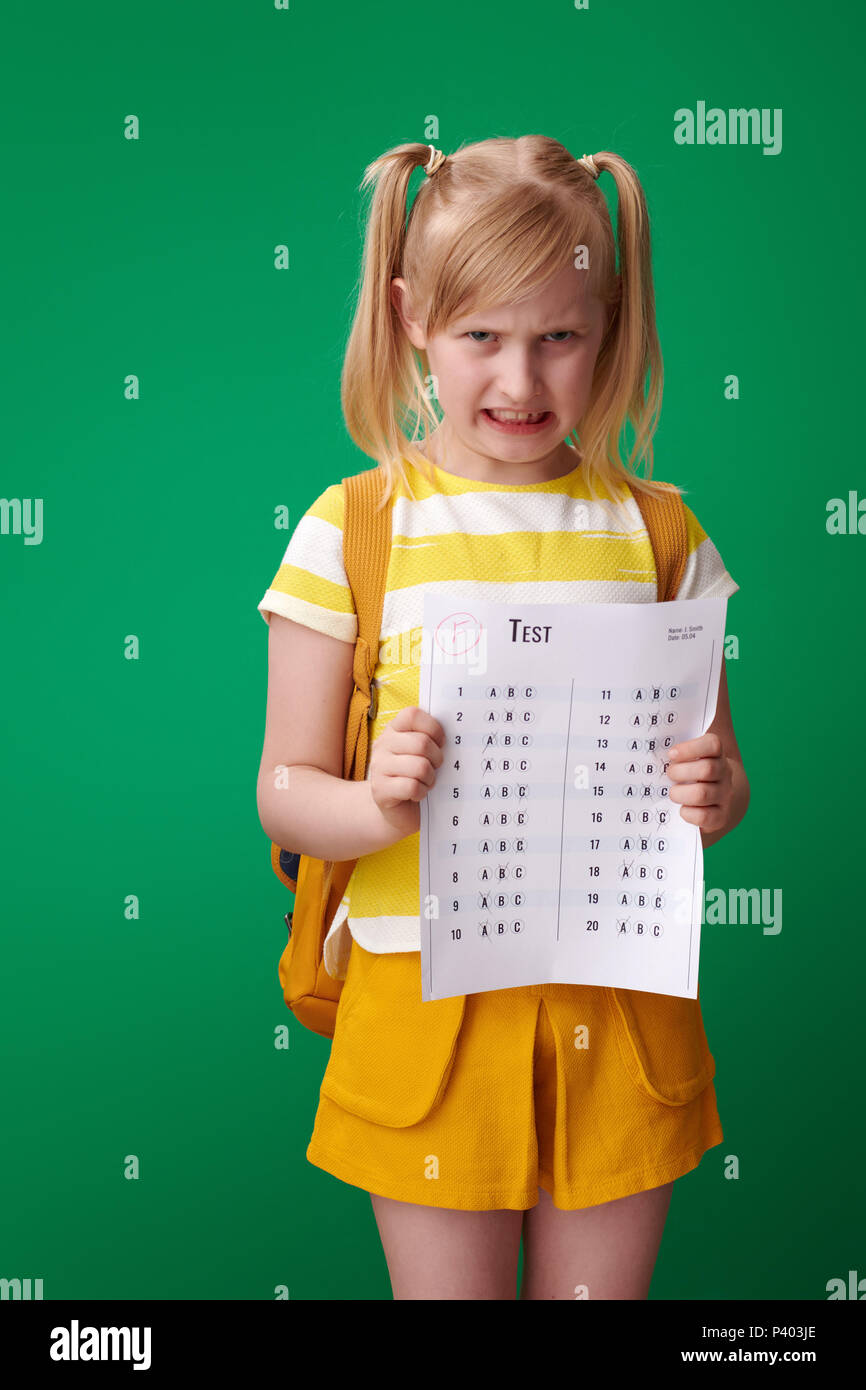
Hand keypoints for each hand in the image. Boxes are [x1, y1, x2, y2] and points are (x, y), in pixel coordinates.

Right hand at [369, 705, 445, 838]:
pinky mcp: (380, 790)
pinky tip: (418, 794)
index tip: (441, 742)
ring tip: (426, 782)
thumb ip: (431, 738)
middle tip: (435, 768)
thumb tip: (458, 733)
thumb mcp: (422, 753)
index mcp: (394, 729)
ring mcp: (378, 767)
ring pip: (419, 767)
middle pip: (421, 743)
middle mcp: (382, 744)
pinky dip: (421, 792)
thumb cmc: (416, 776)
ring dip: (430, 778)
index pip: (412, 715)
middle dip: (437, 759)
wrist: (397, 809)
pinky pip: (411, 786)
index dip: (433, 727)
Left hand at [666, 732, 732, 831]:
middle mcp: (724, 773)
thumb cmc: (694, 772)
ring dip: (680, 793)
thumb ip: (678, 753)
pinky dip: (687, 813)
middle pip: (707, 769)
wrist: (716, 798)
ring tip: (673, 793)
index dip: (690, 748)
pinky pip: (703, 816)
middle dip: (680, 772)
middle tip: (669, 775)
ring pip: (702, 794)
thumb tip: (653, 753)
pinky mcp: (720, 816)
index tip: (671, 754)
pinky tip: (682, 808)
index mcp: (716, 754)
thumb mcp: (690, 758)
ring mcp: (724, 795)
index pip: (713, 745)